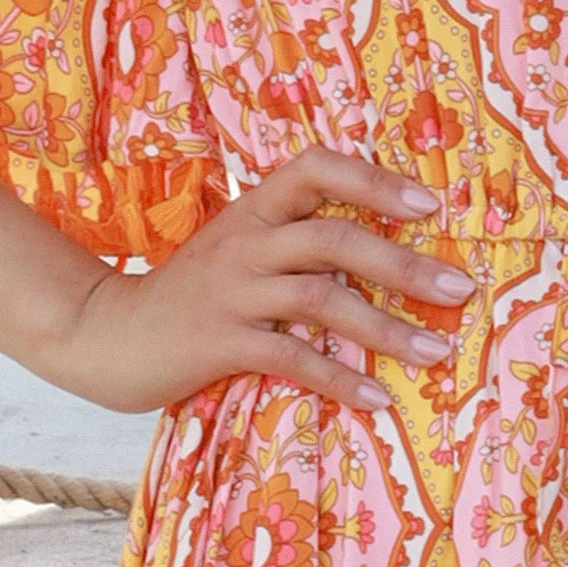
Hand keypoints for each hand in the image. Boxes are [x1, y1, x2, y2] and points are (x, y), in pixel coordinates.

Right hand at [56, 145, 475, 414]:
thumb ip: (293, 235)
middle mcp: (245, 239)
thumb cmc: (192, 291)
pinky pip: (292, 356)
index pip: (315, 167)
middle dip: (403, 264)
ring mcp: (231, 289)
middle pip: (334, 236)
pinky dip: (341, 378)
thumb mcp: (239, 245)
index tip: (430, 205)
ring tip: (436, 351)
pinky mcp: (219, 341)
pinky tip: (376, 399)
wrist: (109, 332)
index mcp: (254, 206)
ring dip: (387, 327)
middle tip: (458, 288)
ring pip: (321, 296)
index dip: (374, 180)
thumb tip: (380, 244)